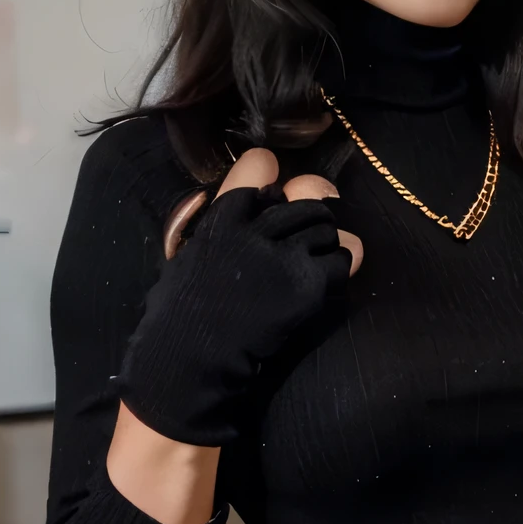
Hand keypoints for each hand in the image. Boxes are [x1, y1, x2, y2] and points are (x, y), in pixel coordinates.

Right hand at [116, 147, 362, 447]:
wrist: (190, 359)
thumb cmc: (181, 312)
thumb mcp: (189, 252)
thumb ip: (221, 223)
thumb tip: (256, 199)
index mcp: (221, 215)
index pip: (262, 165)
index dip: (272, 185)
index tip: (272, 201)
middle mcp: (255, 228)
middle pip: (307, 199)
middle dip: (308, 217)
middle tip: (301, 241)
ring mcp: (284, 256)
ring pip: (328, 227)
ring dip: (324, 243)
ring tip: (309, 263)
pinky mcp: (307, 285)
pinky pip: (341, 261)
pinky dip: (336, 270)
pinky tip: (319, 283)